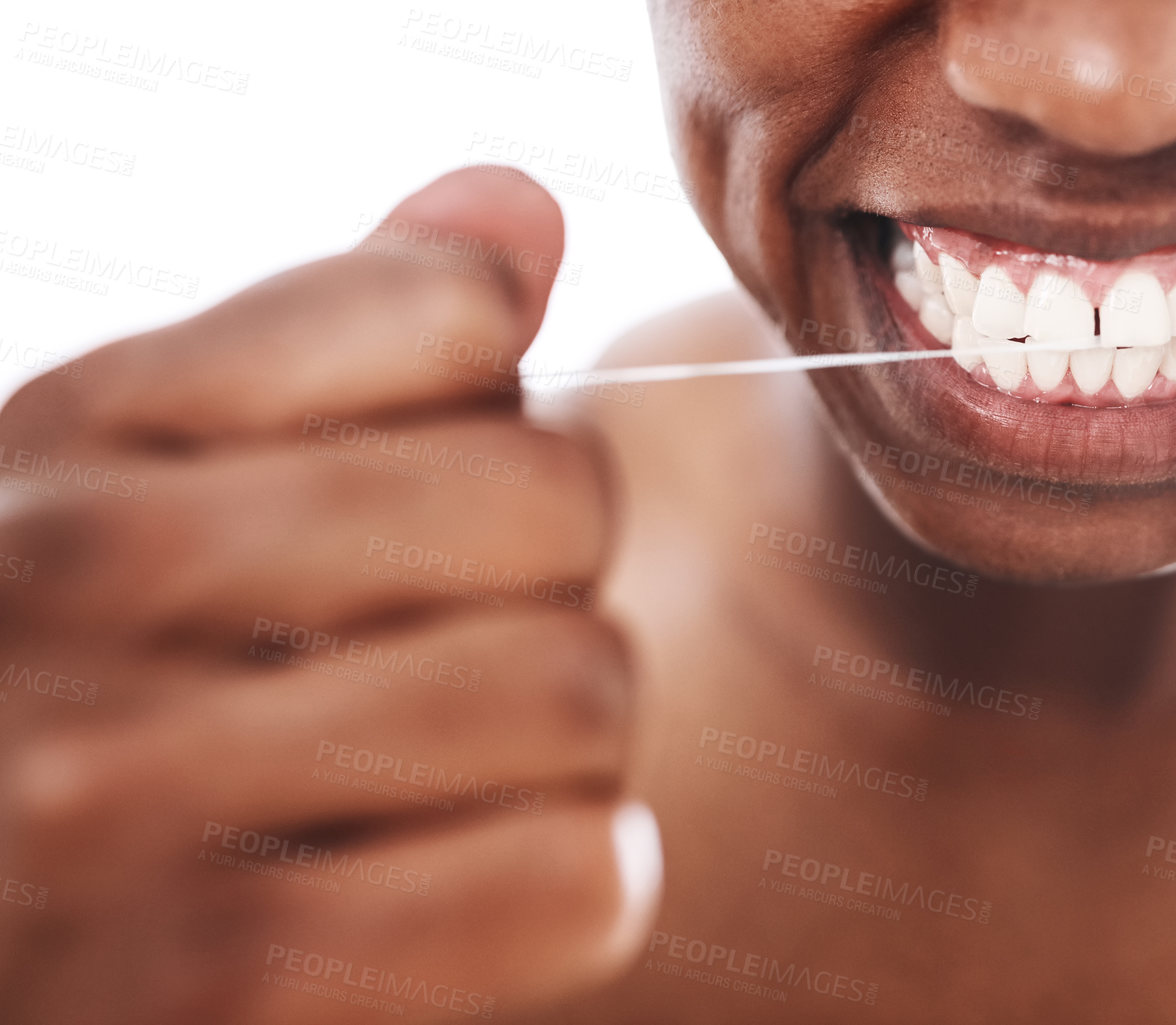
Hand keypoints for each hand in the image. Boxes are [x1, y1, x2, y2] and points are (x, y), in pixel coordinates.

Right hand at [0, 169, 659, 1023]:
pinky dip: (579, 879)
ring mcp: (129, 787)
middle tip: (458, 648)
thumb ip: (327, 338)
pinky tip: (491, 875)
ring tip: (456, 772)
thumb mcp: (127, 475)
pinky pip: (570, 874)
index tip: (437, 479)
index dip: (499, 398)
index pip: (454, 310)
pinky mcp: (219, 984)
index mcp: (78, 428)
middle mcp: (80, 575)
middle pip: (553, 495)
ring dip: (565, 744)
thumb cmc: (59, 687)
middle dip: (552, 580)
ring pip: (574, 685)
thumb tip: (524, 214)